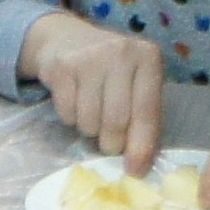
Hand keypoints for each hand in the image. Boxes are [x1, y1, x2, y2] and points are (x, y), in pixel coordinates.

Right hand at [16, 12, 166, 170]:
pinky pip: (68, 113)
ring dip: (89, 130)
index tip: (136, 171)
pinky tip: (74, 101)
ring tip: (92, 114)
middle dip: (112, 143)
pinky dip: (71, 118)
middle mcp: (121, 52)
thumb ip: (143, 118)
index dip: (141, 146)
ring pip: (90, 120)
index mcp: (148, 57)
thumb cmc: (110, 70)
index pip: (147, 111)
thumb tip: (139, 165)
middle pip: (117, 120)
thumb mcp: (135, 83)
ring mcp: (89, 57)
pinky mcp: (62, 67)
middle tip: (109, 144)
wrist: (66, 39)